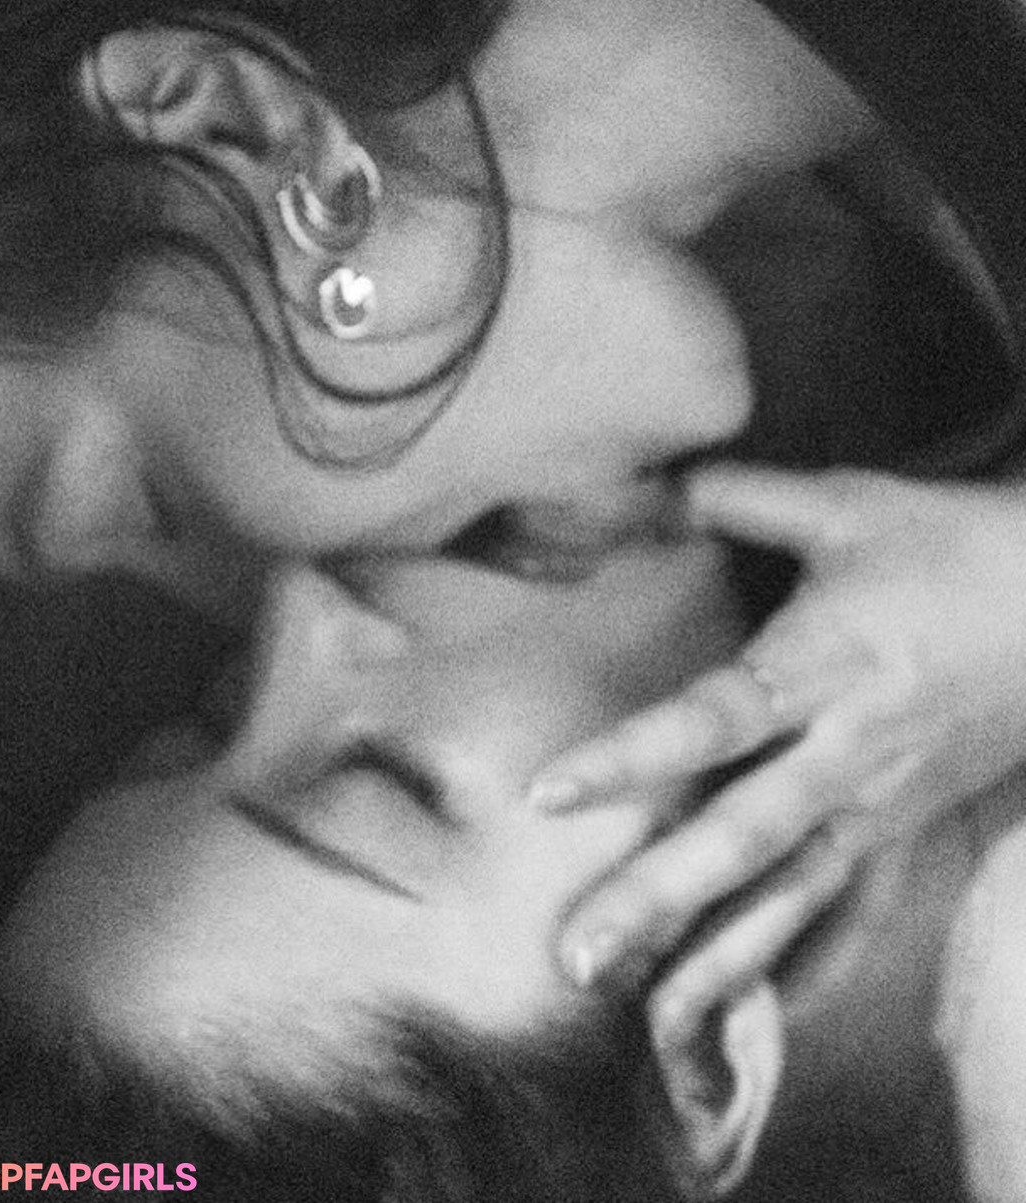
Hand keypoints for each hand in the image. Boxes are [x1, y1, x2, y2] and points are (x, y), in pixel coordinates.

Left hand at [532, 464, 1025, 1012]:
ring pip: (793, 895)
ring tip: (647, 1017)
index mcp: (822, 666)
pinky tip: (763, 1016)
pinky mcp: (909, 829)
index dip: (629, 758)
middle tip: (576, 957)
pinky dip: (815, 967)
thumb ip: (742, 497)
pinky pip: (861, 914)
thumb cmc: (952, 546)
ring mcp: (880, 803)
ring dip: (720, 957)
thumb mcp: (849, 504)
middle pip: (741, 837)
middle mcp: (845, 752)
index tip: (547, 796)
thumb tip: (654, 483)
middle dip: (658, 901)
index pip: (711, 720)